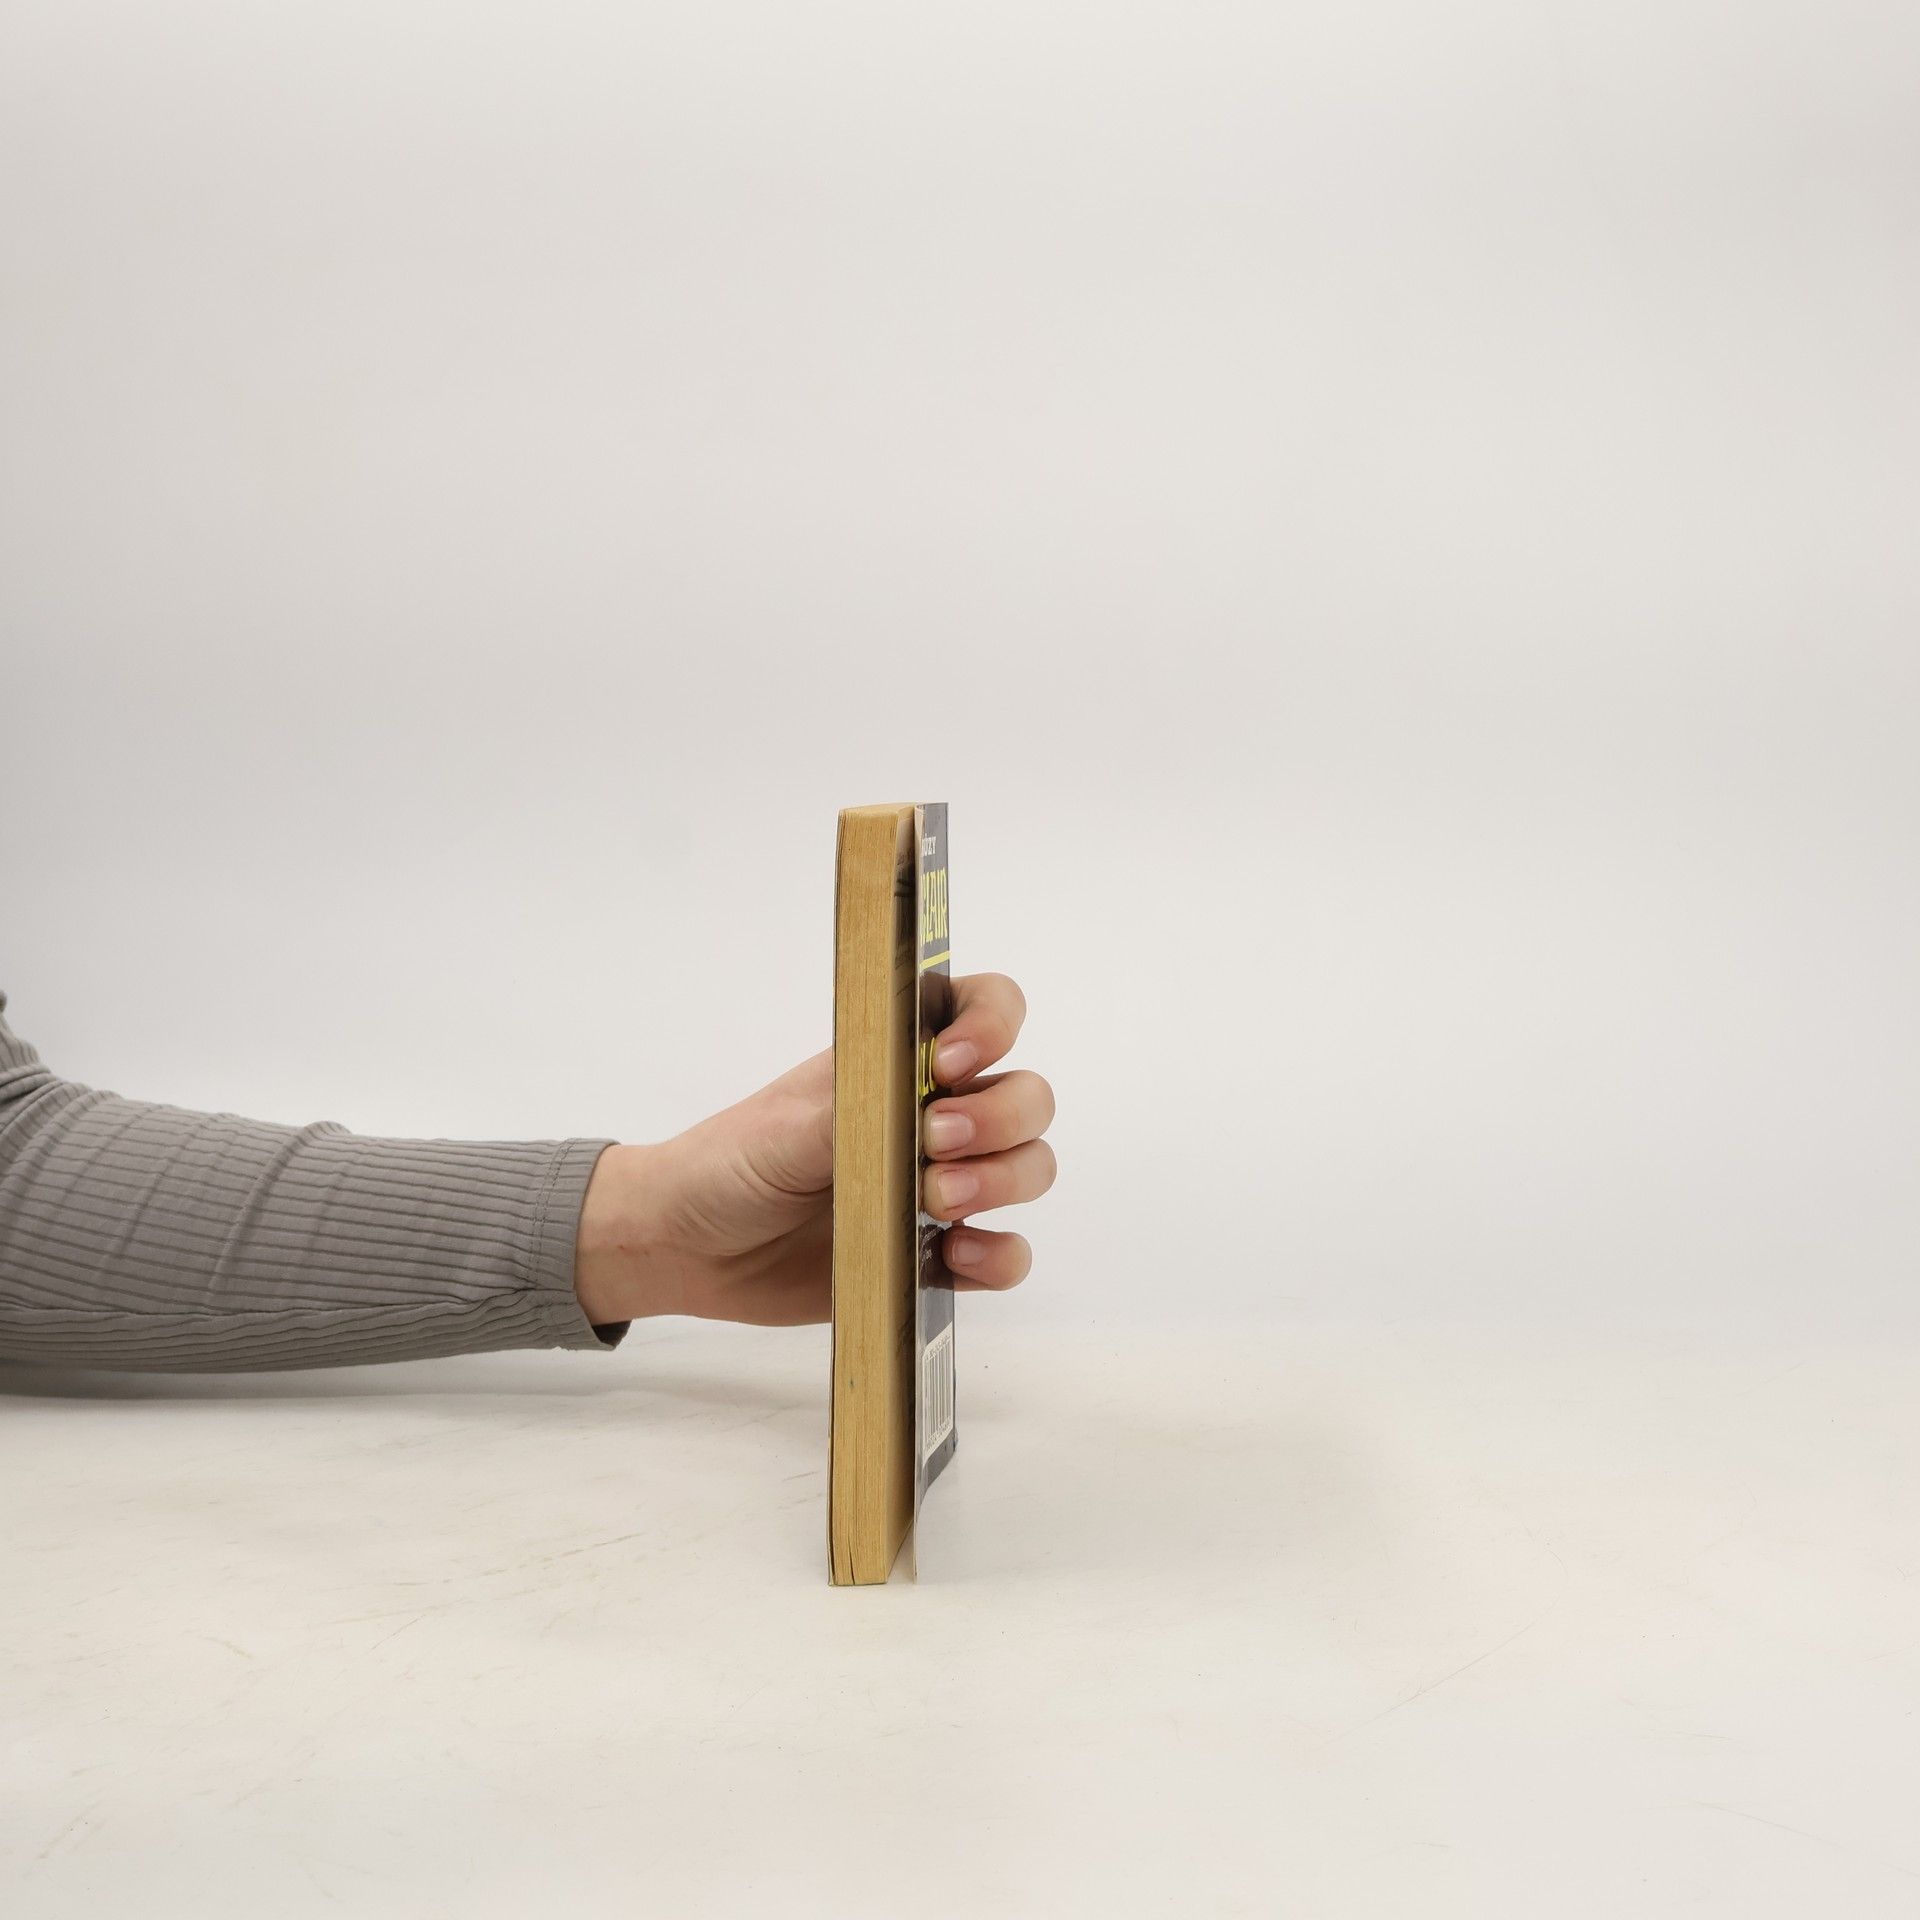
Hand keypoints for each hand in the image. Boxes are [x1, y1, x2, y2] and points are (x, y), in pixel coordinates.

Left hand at [573, 973, 1055, 1326]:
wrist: (690, 1246)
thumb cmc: (732, 1162)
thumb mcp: (787, 1126)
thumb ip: (857, 1112)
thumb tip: (917, 1104)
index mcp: (902, 1061)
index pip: (987, 1008)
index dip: (993, 1024)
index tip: (953, 1061)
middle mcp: (936, 1114)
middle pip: (1027, 1096)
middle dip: (1001, 1118)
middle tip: (936, 1141)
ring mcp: (943, 1184)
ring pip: (1029, 1168)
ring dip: (1004, 1181)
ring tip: (939, 1201)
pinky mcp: (938, 1255)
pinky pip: (1006, 1254)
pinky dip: (1000, 1256)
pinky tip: (957, 1256)